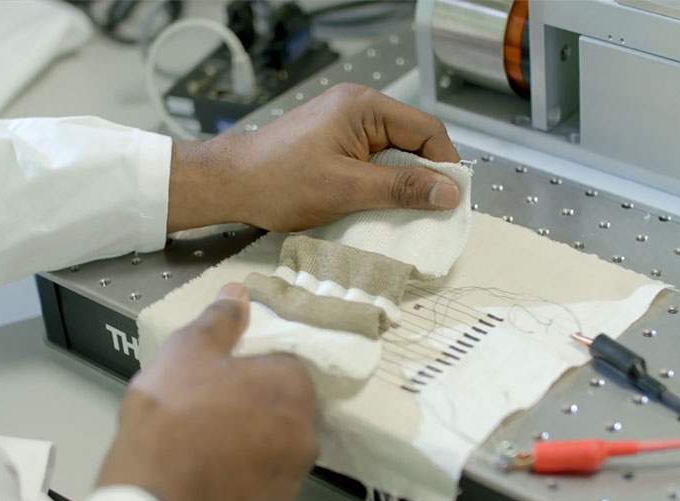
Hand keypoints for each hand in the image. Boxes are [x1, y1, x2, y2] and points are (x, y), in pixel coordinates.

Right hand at [96, 283, 317, 500]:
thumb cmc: (172, 416)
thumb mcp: (188, 351)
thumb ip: (220, 321)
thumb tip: (239, 295)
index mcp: (294, 388)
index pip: (283, 364)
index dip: (248, 367)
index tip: (217, 376)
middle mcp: (305, 435)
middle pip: (280, 407)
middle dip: (250, 404)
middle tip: (205, 408)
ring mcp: (291, 478)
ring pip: (271, 446)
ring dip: (247, 441)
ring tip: (200, 443)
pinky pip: (258, 482)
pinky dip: (239, 476)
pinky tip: (204, 473)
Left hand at [167, 83, 460, 231]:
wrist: (229, 184)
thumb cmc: (279, 182)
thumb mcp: (348, 189)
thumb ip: (402, 188)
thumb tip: (450, 191)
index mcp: (364, 107)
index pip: (426, 130)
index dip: (444, 164)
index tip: (450, 200)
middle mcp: (357, 108)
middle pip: (412, 140)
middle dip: (423, 176)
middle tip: (430, 212)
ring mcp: (343, 124)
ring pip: (392, 154)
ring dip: (399, 183)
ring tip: (402, 214)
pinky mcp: (332, 143)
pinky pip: (371, 161)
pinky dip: (378, 184)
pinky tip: (377, 207)